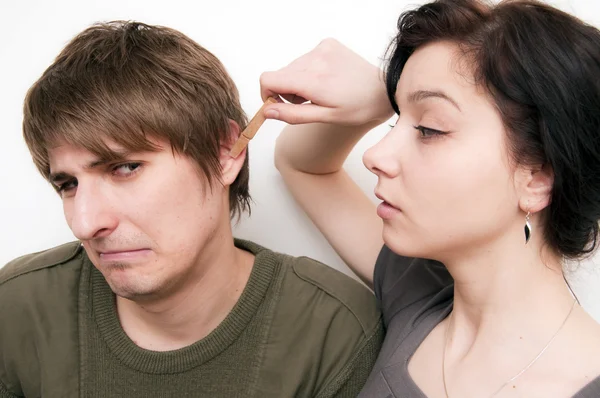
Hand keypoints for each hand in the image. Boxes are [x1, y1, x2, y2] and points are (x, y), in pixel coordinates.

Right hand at [260, 38, 393, 125]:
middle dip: (287, 91)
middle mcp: (315, 59)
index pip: (268, 79)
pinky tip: (327, 79)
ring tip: (320, 91)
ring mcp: (322, 49)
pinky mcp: (328, 44)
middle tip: (308, 102)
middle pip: (281, 74)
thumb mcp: (325, 117)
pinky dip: (310, 70)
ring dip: (299, 80)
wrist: (384, 90)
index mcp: (313, 80)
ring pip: (293, 66)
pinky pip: (306, 58)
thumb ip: (293, 114)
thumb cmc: (357, 108)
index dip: (267, 94)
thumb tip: (267, 111)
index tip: (279, 104)